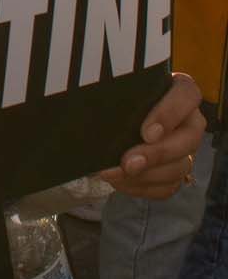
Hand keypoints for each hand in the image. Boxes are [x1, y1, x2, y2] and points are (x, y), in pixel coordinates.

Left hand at [99, 73, 204, 199]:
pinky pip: (168, 186)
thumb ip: (109, 100)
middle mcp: (186, 120)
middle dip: (157, 154)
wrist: (98, 125)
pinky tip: (119, 182)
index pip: (187, 95)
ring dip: (147, 175)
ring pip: (181, 166)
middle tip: (128, 162)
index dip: (170, 115)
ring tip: (114, 174)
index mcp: (175, 92)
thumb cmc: (105, 102)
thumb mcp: (108, 95)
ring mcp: (183, 148)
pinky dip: (142, 187)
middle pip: (190, 138)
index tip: (146, 133)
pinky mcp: (174, 172)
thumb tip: (89, 112)